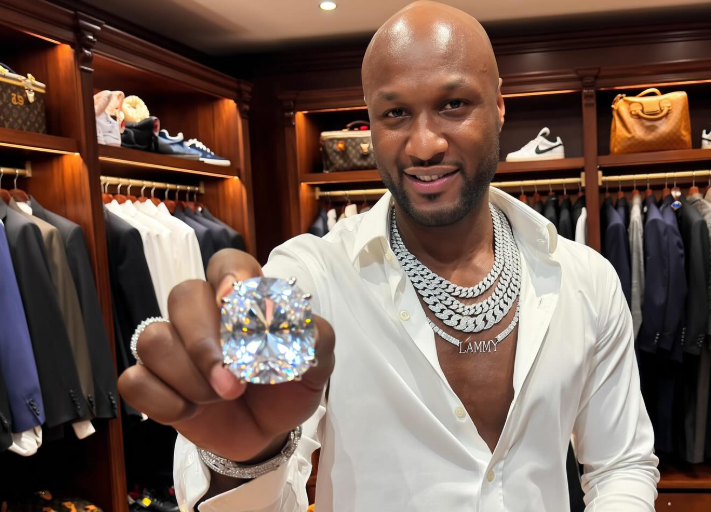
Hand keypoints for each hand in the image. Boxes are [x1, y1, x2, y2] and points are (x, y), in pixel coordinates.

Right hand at [118, 249, 334, 462]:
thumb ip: (316, 338)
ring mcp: (172, 345)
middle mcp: (201, 312)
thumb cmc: (288, 386)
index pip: (226, 263)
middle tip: (233, 384)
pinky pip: (134, 380)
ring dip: (189, 378)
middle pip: (182, 296)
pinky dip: (164, 403)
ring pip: (153, 339)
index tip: (236, 298)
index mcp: (240, 297)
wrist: (269, 431)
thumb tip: (300, 326)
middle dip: (205, 344)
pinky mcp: (151, 379)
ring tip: (218, 398)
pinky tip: (191, 412)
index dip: (228, 275)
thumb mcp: (316, 364)